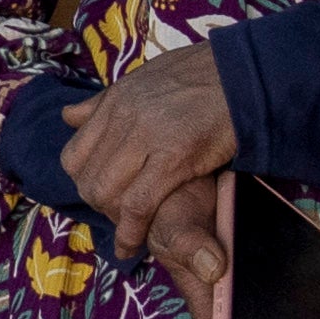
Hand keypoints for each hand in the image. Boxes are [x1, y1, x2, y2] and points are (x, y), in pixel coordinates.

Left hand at [62, 33, 237, 226]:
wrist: (250, 73)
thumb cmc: (206, 75)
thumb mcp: (146, 78)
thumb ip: (106, 102)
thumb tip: (70, 116)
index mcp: (115, 101)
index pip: (74, 154)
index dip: (84, 181)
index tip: (101, 193)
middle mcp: (123, 119)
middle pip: (87, 178)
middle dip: (99, 204)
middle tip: (117, 216)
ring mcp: (146, 138)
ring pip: (106, 192)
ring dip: (113, 219)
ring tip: (127, 230)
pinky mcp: (175, 158)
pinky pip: (138, 204)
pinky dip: (131, 231)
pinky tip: (131, 246)